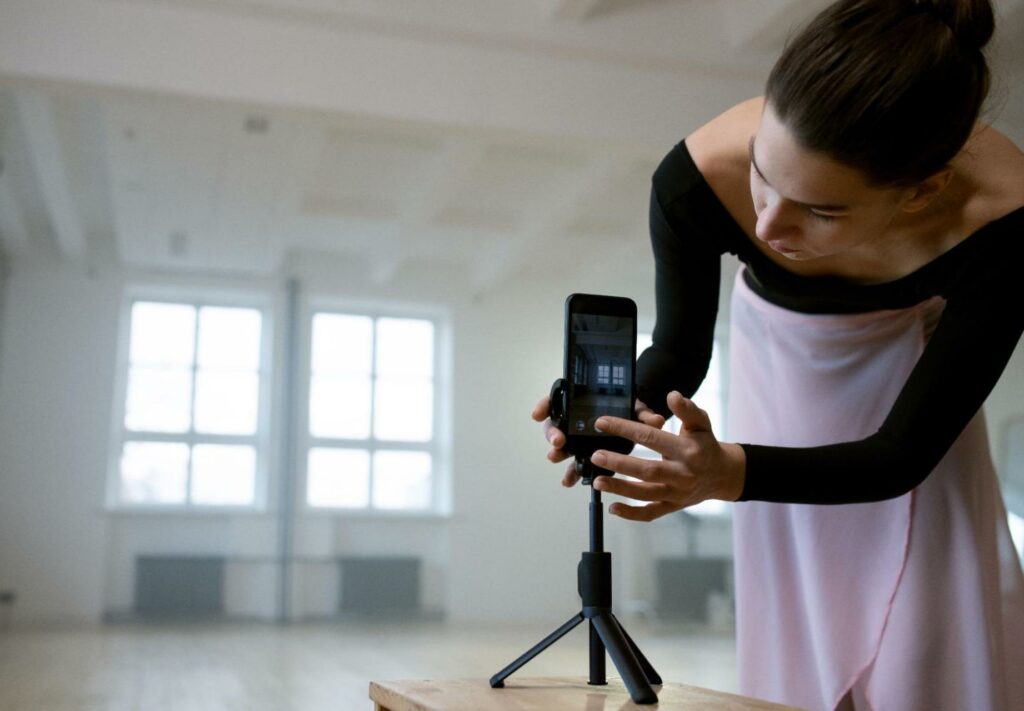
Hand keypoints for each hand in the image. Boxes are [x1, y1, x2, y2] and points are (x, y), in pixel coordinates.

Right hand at [532, 395, 666, 487]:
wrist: (638, 423)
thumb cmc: (631, 410)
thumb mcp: (637, 408)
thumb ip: (643, 413)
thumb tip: (655, 421)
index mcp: (584, 402)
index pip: (556, 399)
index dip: (545, 406)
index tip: (538, 415)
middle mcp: (577, 420)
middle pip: (556, 425)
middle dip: (553, 433)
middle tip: (558, 441)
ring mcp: (580, 438)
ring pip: (563, 445)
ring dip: (557, 453)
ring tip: (555, 458)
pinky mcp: (588, 454)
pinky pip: (576, 462)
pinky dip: (571, 472)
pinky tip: (569, 481)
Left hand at [588, 391, 745, 521]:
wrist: (723, 475)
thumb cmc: (706, 445)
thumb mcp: (701, 423)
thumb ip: (687, 409)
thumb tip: (672, 395)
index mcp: (687, 451)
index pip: (651, 437)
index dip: (625, 429)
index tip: (602, 423)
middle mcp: (682, 474)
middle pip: (647, 470)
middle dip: (620, 463)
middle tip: (596, 456)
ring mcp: (677, 493)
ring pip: (646, 494)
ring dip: (620, 489)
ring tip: (598, 482)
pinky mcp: (673, 506)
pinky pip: (651, 513)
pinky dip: (632, 513)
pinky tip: (613, 508)